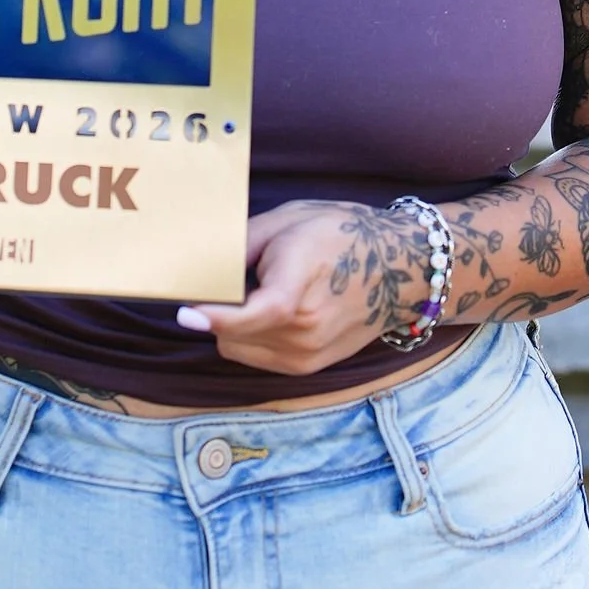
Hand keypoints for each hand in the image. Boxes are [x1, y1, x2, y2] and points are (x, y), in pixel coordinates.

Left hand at [177, 198, 421, 376]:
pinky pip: (257, 358)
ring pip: (237, 350)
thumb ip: (239, 245)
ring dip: (233, 328)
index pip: (255, 314)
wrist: (402, 270)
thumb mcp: (288, 222)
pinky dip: (251, 338)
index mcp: (302, 287)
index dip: (217, 317)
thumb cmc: (342, 235)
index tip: (186, 313)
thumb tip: (195, 262)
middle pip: (231, 336)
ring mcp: (309, 354)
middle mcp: (307, 329)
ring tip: (261, 293)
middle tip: (231, 283)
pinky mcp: (310, 367)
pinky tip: (272, 311)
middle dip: (218, 313)